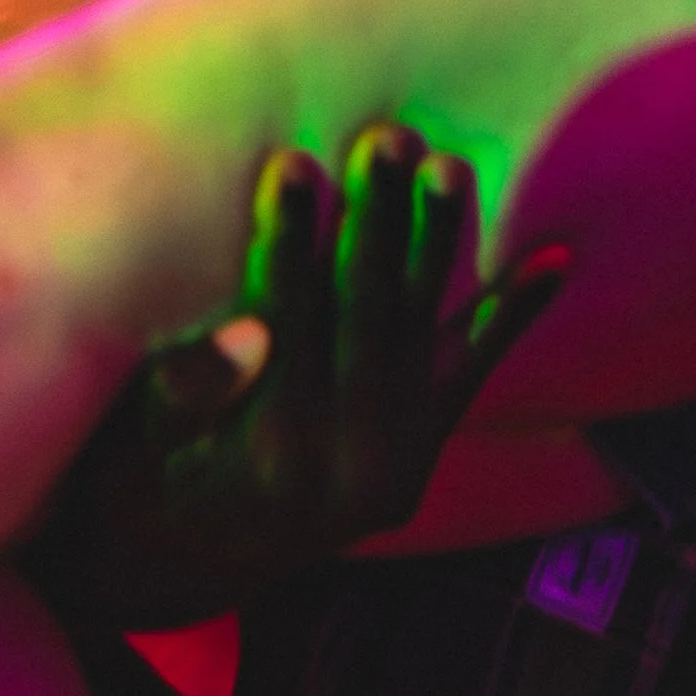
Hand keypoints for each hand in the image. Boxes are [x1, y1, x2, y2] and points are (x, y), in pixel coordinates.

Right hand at [23, 127, 566, 632]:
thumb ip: (185, 393)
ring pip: (421, 333)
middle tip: (386, 136)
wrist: (193, 559)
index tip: (293, 160)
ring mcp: (393, 464)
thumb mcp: (139, 444)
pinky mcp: (421, 454)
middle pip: (364, 317)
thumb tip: (249, 334)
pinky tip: (555, 257)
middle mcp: (341, 466)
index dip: (288, 240)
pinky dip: (512, 314)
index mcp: (262, 456)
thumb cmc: (147, 472)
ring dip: (437, 245)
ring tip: (448, 165)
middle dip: (376, 220)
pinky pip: (471, 375)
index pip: (282, 323)